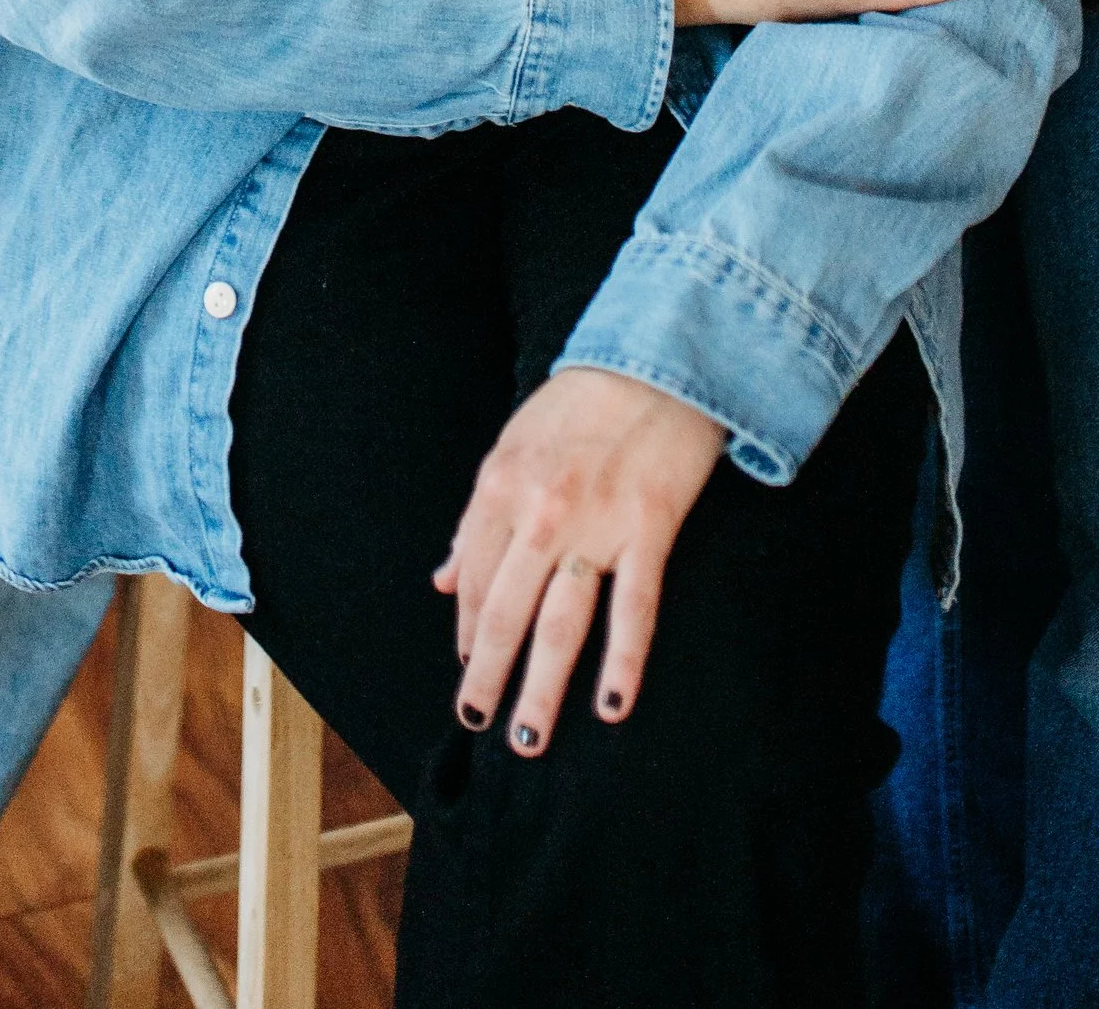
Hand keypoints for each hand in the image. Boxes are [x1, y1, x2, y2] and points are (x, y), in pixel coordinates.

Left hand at [434, 368, 723, 749]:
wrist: (656, 360)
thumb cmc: (578, 405)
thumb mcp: (510, 448)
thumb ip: (476, 519)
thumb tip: (442, 581)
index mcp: (499, 488)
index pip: (472, 580)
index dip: (467, 630)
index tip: (470, 667)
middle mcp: (540, 513)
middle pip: (505, 615)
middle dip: (487, 676)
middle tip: (478, 723)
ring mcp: (596, 526)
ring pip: (560, 627)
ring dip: (541, 690)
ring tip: (527, 739)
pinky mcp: (649, 530)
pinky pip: (633, 611)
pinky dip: (623, 664)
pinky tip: (611, 708)